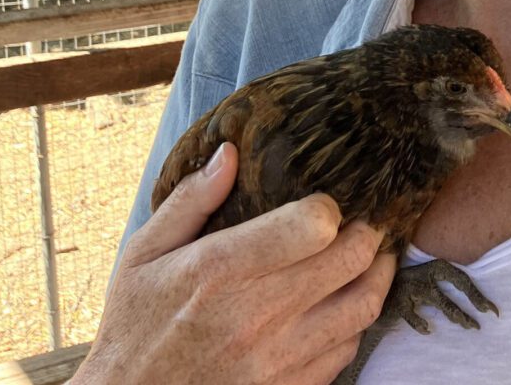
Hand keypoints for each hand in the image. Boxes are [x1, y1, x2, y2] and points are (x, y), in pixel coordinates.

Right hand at [72, 142, 396, 384]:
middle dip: (365, 230)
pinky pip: (348, 349)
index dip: (329, 206)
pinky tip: (340, 303)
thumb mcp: (143, 255)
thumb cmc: (134, 327)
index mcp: (221, 270)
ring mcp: (278, 359)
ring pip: (364, 305)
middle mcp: (257, 315)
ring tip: (367, 256)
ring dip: (375, 273)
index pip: (314, 224)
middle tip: (360, 221)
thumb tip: (230, 151)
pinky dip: (354, 321)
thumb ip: (190, 200)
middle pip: (353, 257)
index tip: (323, 203)